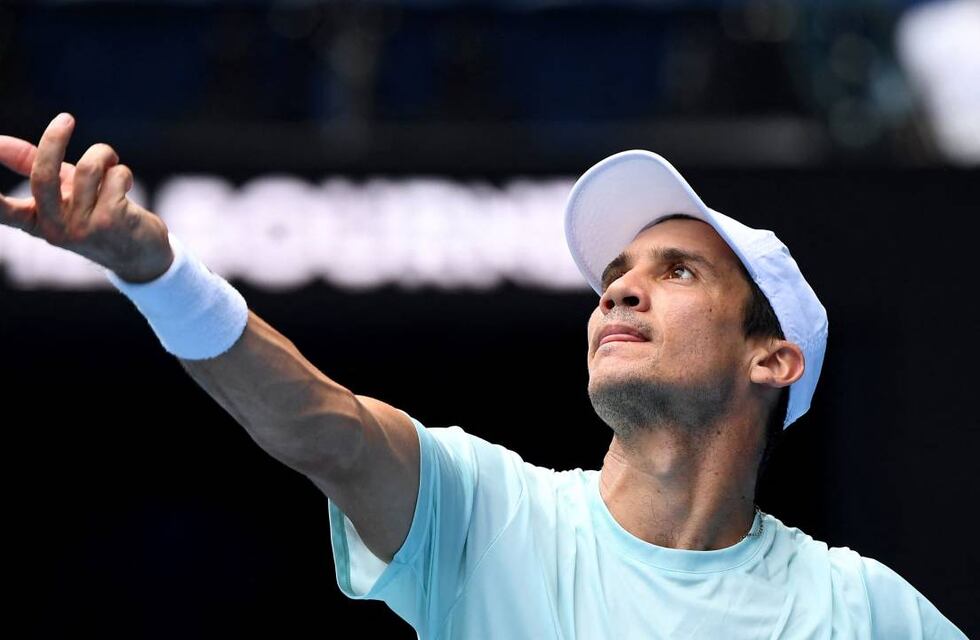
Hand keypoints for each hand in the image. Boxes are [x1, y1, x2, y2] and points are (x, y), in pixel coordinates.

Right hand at [0, 113, 173, 282]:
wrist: (140, 254)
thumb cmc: (95, 215)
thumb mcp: (62, 192)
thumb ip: (32, 166)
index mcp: (35, 222)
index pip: (2, 210)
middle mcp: (55, 228)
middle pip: (43, 176)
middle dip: (53, 141)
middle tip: (66, 118)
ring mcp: (83, 228)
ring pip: (88, 169)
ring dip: (103, 154)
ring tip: (111, 161)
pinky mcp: (112, 222)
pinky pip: (114, 176)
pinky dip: (121, 172)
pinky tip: (125, 184)